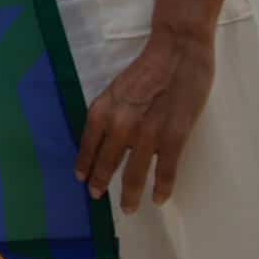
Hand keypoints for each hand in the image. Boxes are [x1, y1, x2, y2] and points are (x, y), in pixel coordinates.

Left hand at [75, 28, 215, 211]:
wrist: (176, 50)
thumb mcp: (116, 90)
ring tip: (129, 208)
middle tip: (98, 197)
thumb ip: (111, 113)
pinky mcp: (173, 137)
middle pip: (107, 164)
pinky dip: (162, 188)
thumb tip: (108, 137)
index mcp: (102, 111)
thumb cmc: (147, 67)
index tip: (82, 179)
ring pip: (134, 175)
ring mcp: (146, 134)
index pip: (88, 146)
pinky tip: (159, 199)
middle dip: (101, 183)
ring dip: (131, 195)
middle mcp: (119, 126)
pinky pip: (165, 171)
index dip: (85, 165)